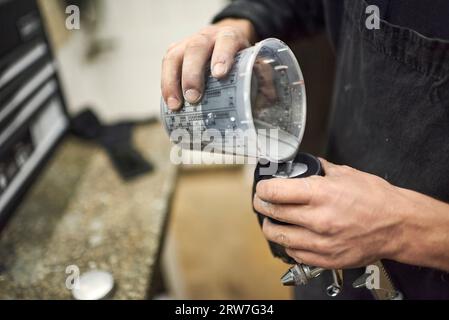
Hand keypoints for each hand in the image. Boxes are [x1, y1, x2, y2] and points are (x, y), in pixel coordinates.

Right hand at [161, 18, 255, 109]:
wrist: (224, 41)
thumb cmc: (239, 58)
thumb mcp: (254, 62)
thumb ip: (262, 76)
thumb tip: (270, 97)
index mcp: (230, 37)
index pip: (226, 41)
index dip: (222, 56)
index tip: (219, 74)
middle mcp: (207, 37)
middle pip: (195, 48)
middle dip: (192, 74)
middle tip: (194, 98)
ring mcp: (187, 43)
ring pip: (174, 56)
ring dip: (172, 81)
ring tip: (176, 105)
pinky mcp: (175, 52)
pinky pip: (166, 64)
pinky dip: (165, 83)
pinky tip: (169, 101)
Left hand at [253, 158, 406, 268]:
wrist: (399, 226)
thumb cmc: (377, 200)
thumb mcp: (347, 174)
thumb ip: (321, 169)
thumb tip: (306, 166)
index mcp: (321, 194)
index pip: (274, 192)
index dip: (263, 189)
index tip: (262, 188)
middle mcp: (318, 219)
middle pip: (272, 213)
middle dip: (261, 205)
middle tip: (261, 202)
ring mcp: (321, 242)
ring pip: (279, 237)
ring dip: (271, 227)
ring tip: (272, 221)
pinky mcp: (326, 258)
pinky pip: (295, 253)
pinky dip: (288, 244)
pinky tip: (292, 236)